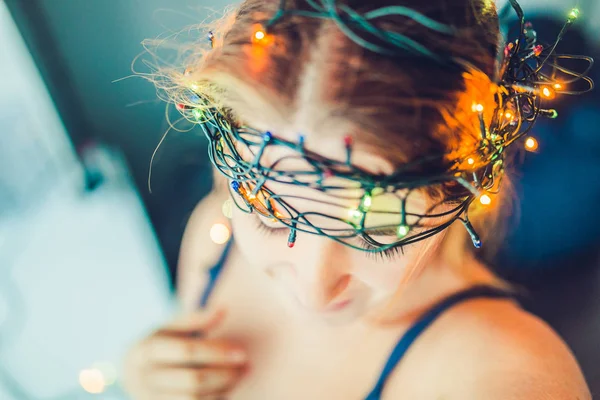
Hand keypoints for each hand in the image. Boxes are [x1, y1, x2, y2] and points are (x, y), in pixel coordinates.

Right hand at [123, 310, 246, 399]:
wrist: (131, 376)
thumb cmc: (159, 347)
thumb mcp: (168, 329)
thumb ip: (194, 319)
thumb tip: (223, 309)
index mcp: (145, 351)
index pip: (187, 351)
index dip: (217, 351)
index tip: (242, 352)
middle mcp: (143, 379)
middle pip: (193, 380)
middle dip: (224, 374)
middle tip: (245, 366)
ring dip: (222, 389)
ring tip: (240, 377)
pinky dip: (214, 399)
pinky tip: (227, 390)